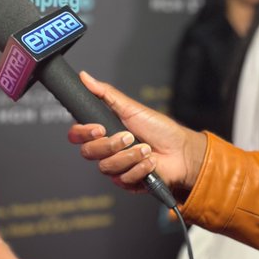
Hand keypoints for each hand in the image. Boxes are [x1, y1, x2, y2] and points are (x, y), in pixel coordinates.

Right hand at [67, 72, 206, 196]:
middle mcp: (106, 151)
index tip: (99, 128)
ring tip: (146, 149)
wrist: (181, 151)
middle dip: (111, 145)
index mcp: (104, 132)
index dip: (83, 133)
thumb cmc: (159, 129)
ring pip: (106, 167)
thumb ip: (105, 94)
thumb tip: (85, 77)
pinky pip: (122, 179)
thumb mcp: (131, 108)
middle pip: (88, 152)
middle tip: (129, 137)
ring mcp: (116, 168)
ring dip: (129, 156)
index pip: (77, 135)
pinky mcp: (127, 182)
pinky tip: (151, 162)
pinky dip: (139, 168)